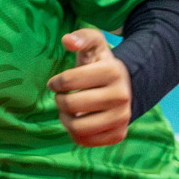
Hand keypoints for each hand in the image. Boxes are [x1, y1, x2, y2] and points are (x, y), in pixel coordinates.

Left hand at [47, 29, 132, 147]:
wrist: (122, 86)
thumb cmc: (99, 63)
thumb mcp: (93, 43)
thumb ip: (80, 37)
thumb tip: (67, 41)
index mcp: (113, 71)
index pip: (68, 81)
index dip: (56, 83)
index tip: (56, 83)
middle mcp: (122, 96)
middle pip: (70, 105)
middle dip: (60, 101)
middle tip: (62, 97)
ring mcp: (122, 117)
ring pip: (77, 127)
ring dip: (65, 119)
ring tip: (68, 110)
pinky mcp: (119, 134)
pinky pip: (85, 141)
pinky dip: (74, 133)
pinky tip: (78, 121)